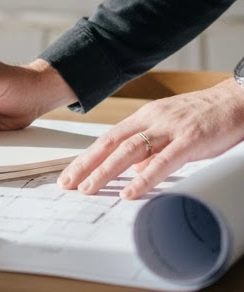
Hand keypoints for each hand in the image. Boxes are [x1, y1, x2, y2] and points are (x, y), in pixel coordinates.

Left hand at [58, 79, 243, 198]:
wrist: (238, 100)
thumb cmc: (205, 116)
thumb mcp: (170, 128)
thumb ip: (151, 147)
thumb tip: (134, 169)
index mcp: (144, 117)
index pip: (107, 138)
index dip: (86, 156)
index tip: (69, 173)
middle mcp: (152, 120)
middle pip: (110, 143)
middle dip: (85, 165)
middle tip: (66, 184)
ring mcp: (170, 129)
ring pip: (129, 151)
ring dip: (105, 171)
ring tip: (88, 189)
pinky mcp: (191, 140)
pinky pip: (163, 161)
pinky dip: (144, 178)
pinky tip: (129, 191)